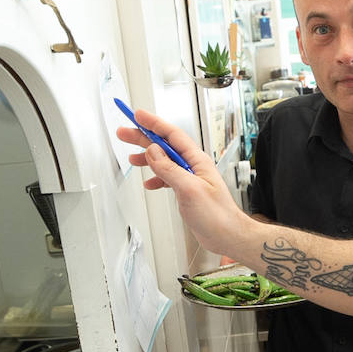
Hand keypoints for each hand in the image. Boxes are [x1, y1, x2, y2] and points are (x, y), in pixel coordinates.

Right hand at [115, 108, 252, 254]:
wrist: (228, 236)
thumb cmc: (217, 215)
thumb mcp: (189, 189)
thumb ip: (169, 169)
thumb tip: (153, 151)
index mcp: (197, 160)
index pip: (172, 135)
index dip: (154, 123)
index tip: (138, 116)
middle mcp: (193, 166)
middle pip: (165, 146)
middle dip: (144, 137)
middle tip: (124, 133)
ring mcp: (190, 179)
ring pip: (164, 161)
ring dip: (147, 158)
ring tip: (130, 157)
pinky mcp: (188, 192)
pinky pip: (168, 178)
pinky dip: (156, 177)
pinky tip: (148, 183)